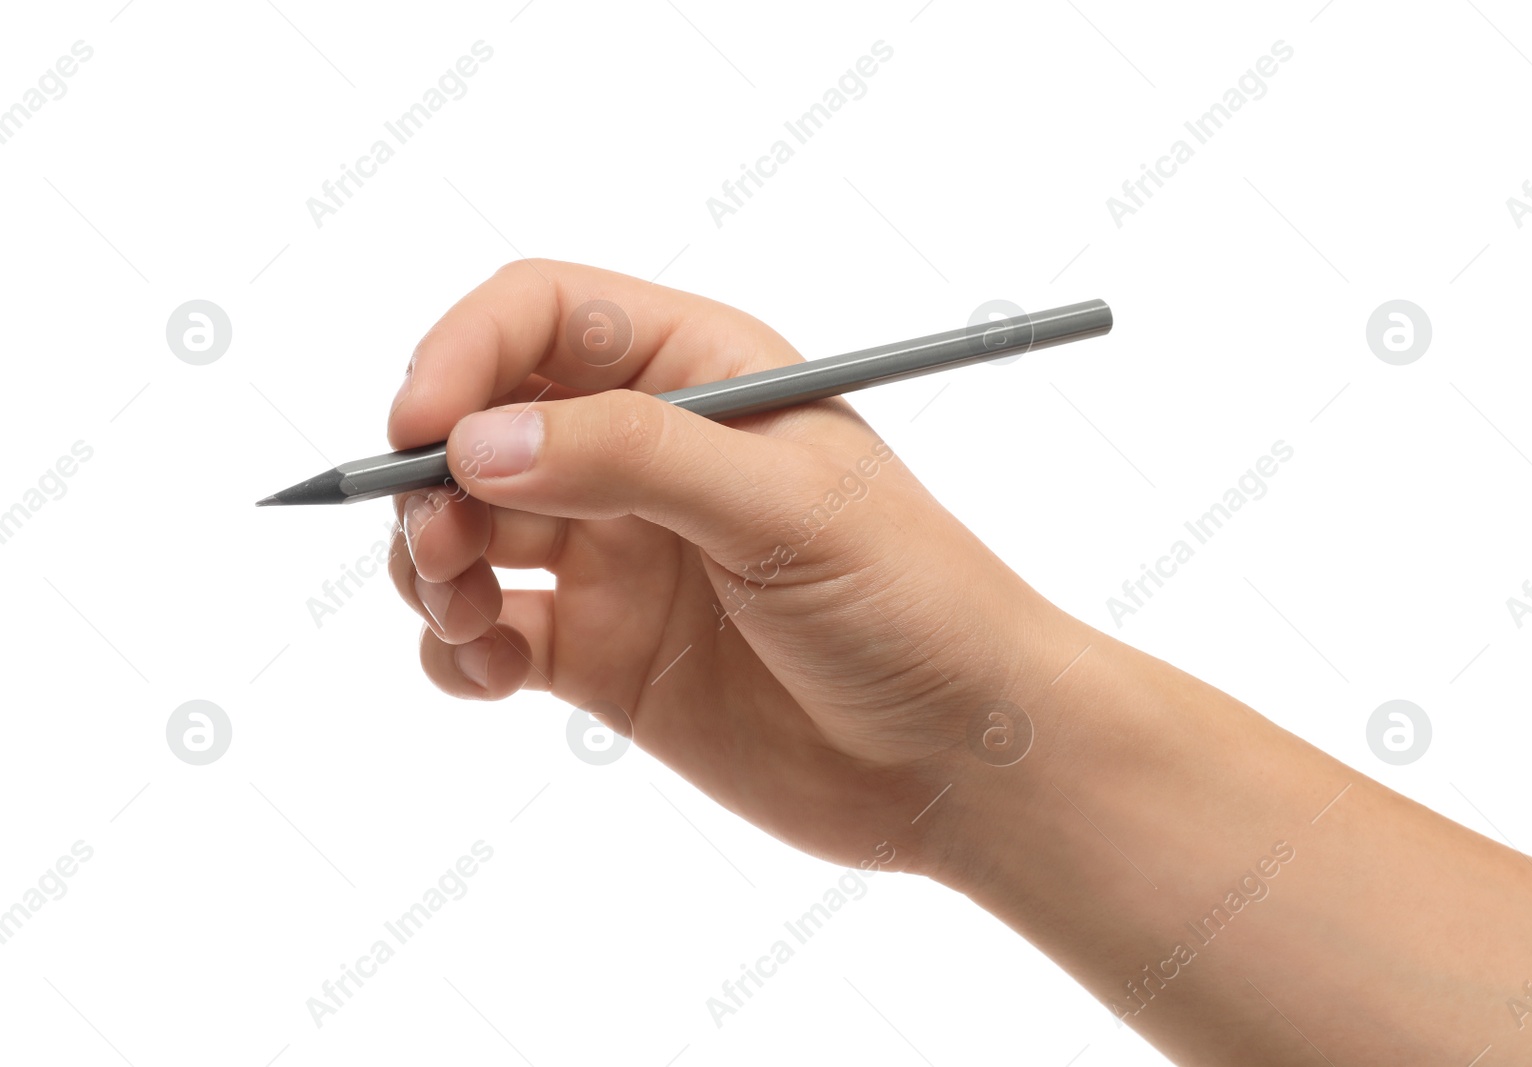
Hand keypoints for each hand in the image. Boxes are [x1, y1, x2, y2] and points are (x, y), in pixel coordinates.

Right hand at [386, 259, 1066, 872]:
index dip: (463, 355)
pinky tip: (496, 673)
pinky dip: (458, 649)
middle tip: (442, 545)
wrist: (960, 758)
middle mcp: (647, 455)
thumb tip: (475, 443)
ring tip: (467, 615)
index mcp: (702, 376)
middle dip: (432, 477)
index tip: (420, 429)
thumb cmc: (914, 602)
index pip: (543, 317)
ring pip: (467, 528)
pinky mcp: (605, 653)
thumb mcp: (784, 507)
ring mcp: (620, 555)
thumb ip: (630, 459)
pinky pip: (488, 632)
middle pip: (482, 423)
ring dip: (430, 563)